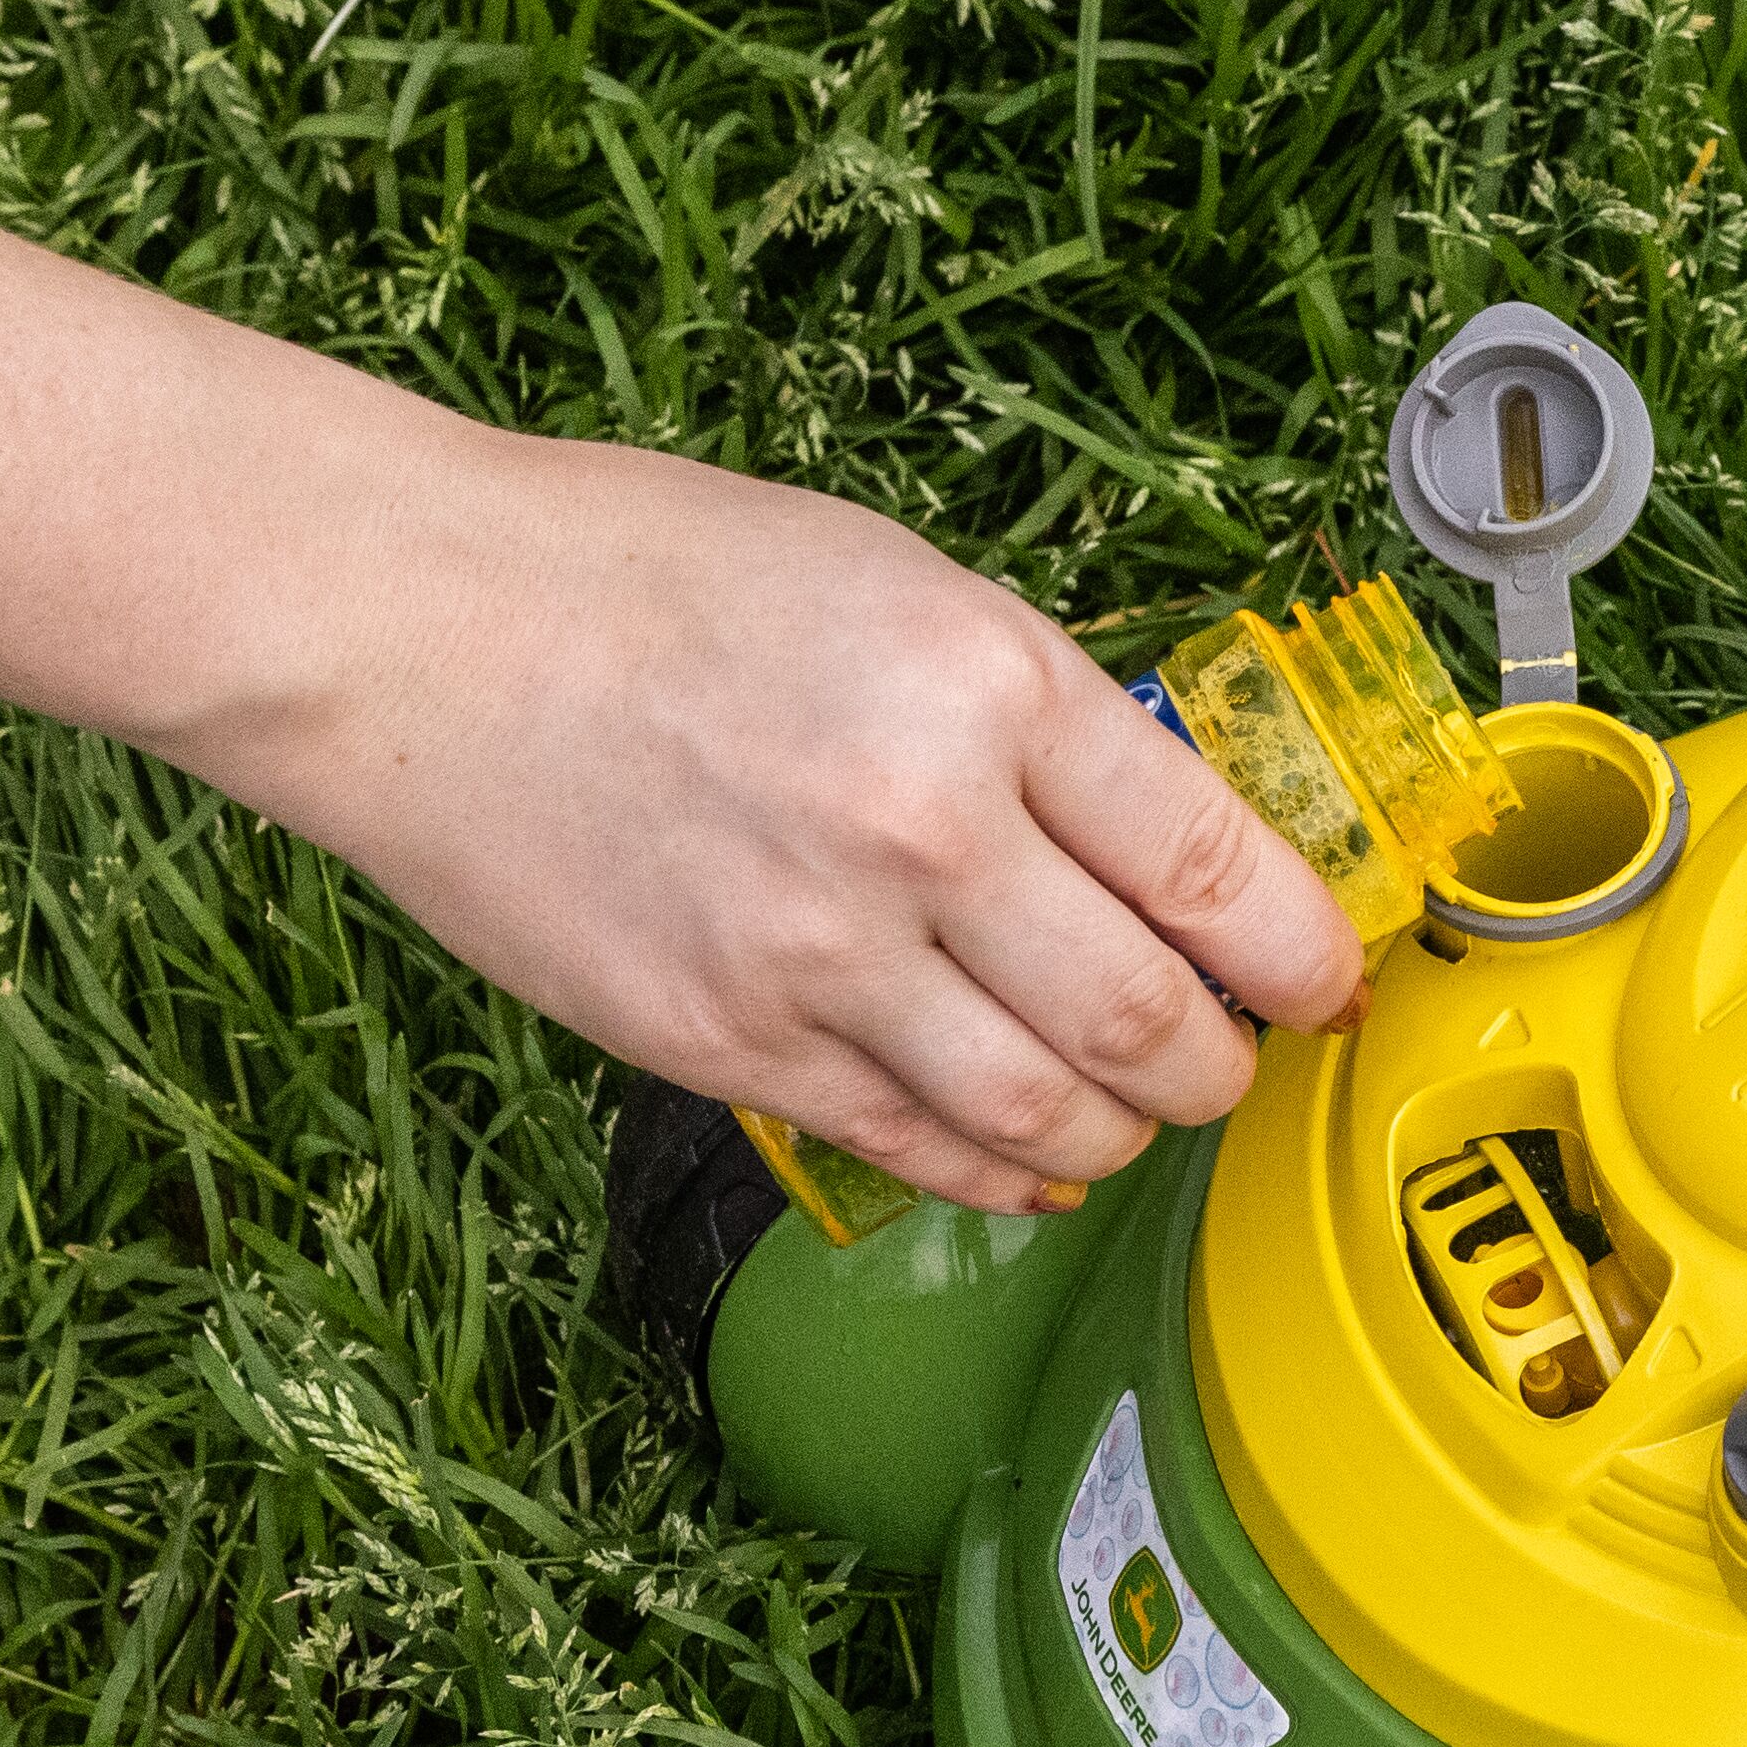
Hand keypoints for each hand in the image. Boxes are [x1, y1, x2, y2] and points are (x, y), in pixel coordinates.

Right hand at [209, 429, 1372, 1216]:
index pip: (1219, 871)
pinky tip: (1030, 1157)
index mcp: (990, 688)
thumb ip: (1034, 717)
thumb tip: (1162, 834)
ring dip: (1124, 1131)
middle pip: (1153, 1021)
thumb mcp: (896, 585)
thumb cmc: (648, 575)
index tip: (1332, 979)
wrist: (414, 630)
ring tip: (1137, 1107)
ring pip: (1048, 1114)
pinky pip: (913, 1147)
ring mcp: (819, 954)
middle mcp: (922, 832)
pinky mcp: (724, 1041)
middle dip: (1225, 1065)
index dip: (1306, 956)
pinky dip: (1001, 1170)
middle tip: (1236, 1057)